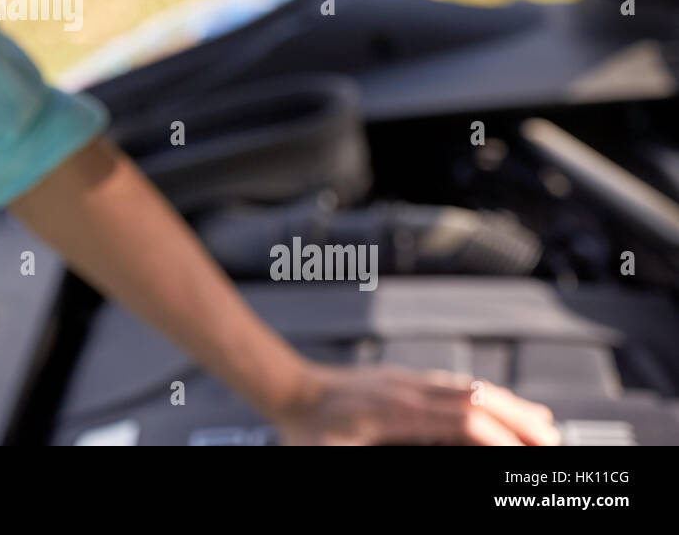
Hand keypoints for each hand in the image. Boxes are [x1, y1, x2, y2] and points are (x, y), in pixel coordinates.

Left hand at [272, 363, 561, 445]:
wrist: (289, 389)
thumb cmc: (307, 432)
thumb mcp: (337, 459)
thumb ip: (379, 458)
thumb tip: (424, 448)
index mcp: (394, 411)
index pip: (462, 419)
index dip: (498, 436)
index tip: (523, 455)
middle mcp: (406, 390)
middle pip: (476, 398)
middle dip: (519, 419)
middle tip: (554, 443)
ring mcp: (406, 382)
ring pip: (470, 388)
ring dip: (509, 406)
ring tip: (544, 427)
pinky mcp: (404, 382)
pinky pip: (455, 386)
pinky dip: (487, 397)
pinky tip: (502, 407)